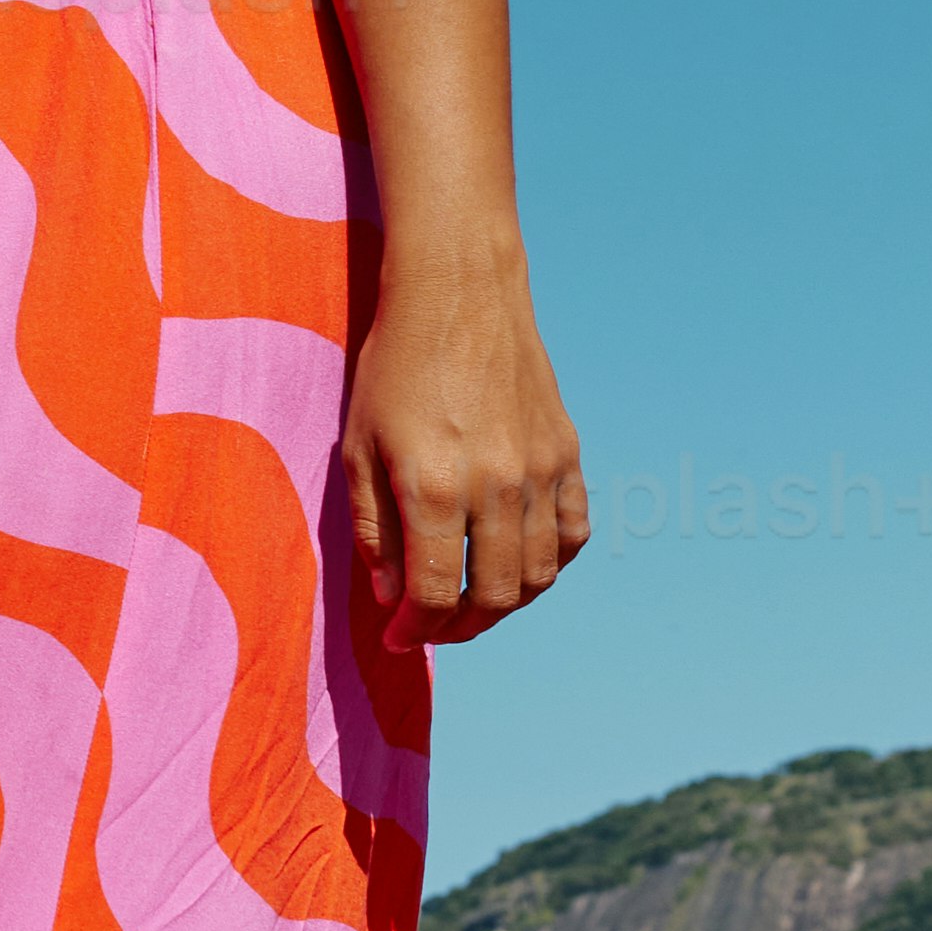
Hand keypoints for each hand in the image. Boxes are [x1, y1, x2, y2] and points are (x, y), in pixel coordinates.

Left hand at [342, 257, 585, 649]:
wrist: (458, 293)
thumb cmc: (394, 367)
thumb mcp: (358, 446)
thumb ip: (373, 529)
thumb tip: (392, 597)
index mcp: (433, 487)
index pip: (434, 594)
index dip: (415, 630)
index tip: (398, 638)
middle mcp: (495, 485)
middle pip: (493, 596)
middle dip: (459, 628)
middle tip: (433, 628)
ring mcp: (540, 470)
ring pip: (538, 575)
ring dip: (504, 604)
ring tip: (471, 603)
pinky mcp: (567, 453)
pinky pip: (573, 534)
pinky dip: (549, 565)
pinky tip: (516, 564)